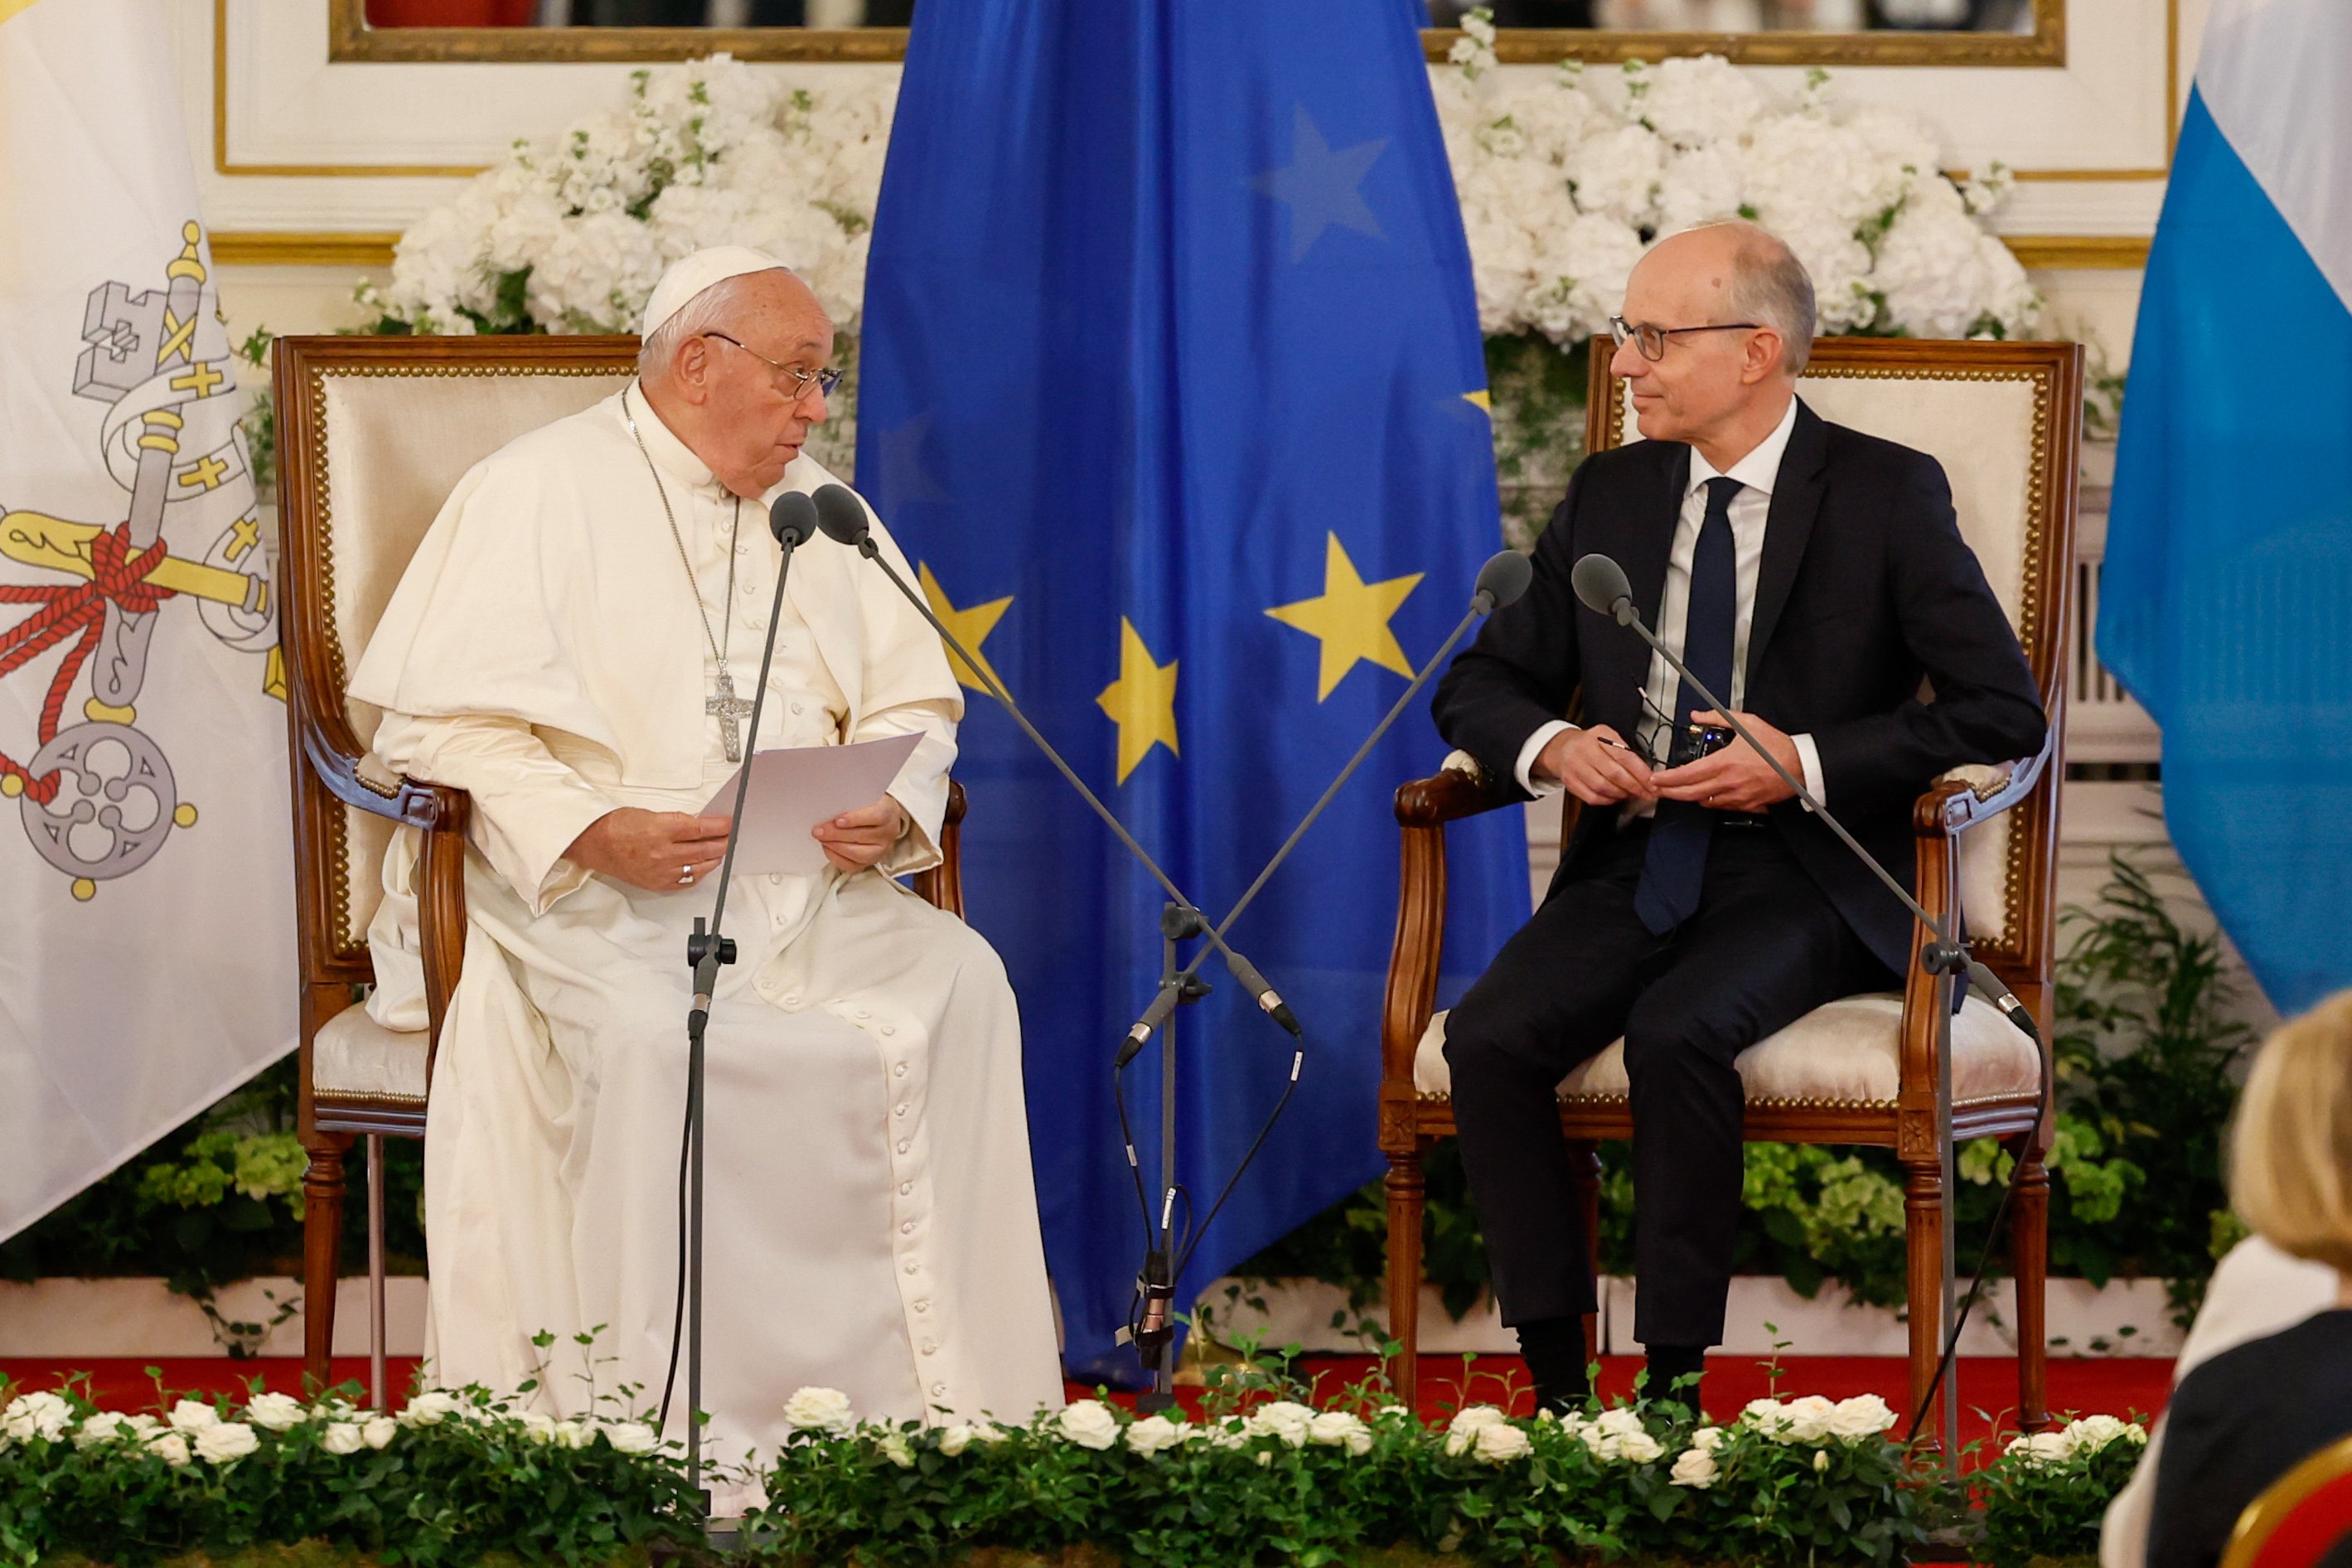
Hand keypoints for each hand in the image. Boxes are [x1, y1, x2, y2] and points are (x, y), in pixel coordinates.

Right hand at [564, 808, 733, 892]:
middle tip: (729, 836)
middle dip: (722, 842)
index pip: (701, 829)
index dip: (720, 826)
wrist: (594, 845)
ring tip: (720, 850)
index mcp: (660, 830)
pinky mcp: (657, 884)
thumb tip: (699, 825)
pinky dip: (698, 873)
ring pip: (699, 867)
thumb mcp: (649, 814)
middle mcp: (663, 853)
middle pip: (704, 849)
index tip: (729, 823)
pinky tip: (703, 866)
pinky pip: (687, 881)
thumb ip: (676, 821)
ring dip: (714, 858)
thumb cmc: (616, 826)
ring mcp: (661, 871)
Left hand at [812, 795, 908, 873]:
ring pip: (858, 854)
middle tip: (819, 830)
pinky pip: (853, 866)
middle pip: (862, 836)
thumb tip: (828, 807)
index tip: (837, 820)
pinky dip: (837, 858)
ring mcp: (881, 850)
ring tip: (821, 838)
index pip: (876, 817)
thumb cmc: (869, 804)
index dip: (856, 819)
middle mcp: (888, 833)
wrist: (882, 817)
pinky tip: (827, 847)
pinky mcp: (871, 862)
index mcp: (888, 812)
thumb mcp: (864, 796)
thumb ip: (850, 800)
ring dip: (835, 846)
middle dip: (836, 834)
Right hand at [1536, 723, 1657, 807]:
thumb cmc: (1592, 745)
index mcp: (1599, 735)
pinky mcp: (1570, 782)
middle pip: (1614, 774)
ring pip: (1603, 788)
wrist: (1563, 748)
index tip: (1653, 784)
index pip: (1624, 756)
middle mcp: (1584, 749)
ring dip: (1622, 794)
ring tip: (1632, 794)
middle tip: (1647, 794)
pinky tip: (1616, 797)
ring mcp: (1575, 766)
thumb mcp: (1610, 738)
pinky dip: (1608, 800)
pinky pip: (1592, 797)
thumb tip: (1648, 775)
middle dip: (1635, 787)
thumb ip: (1627, 753)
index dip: (1641, 773)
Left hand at [1651, 710, 1800, 813]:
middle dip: (1670, 793)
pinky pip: (1722, 807)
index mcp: (1725, 763)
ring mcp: (1738, 797)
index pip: (1687, 775)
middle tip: (1658, 790)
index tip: (1655, 778)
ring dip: (1690, 797)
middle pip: (1690, 794)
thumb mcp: (1746, 723)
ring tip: (1680, 791)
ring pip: (1704, 802)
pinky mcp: (1747, 805)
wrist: (1801, 766)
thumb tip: (1698, 715)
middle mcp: (1728, 783)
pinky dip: (1710, 801)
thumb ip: (1718, 718)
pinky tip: (1706, 794)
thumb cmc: (1776, 746)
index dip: (1667, 779)